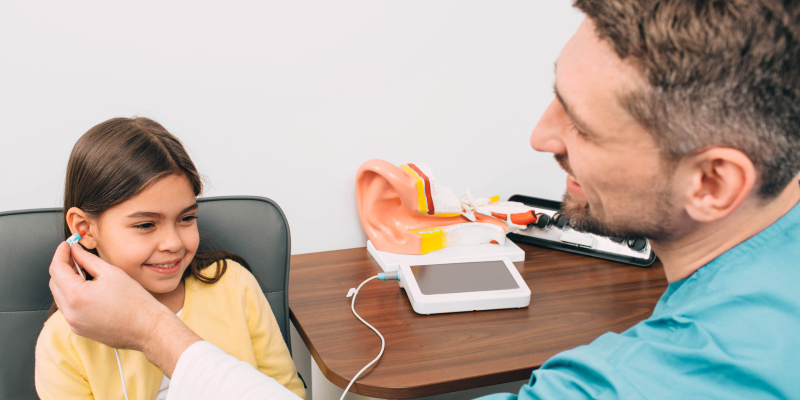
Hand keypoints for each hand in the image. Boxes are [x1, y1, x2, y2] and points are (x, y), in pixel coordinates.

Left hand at [49, 242, 200, 376]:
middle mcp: (70, 312)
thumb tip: (76, 251)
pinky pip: (69, 310)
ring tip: (82, 271)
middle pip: (54, 283)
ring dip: (66, 282)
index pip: (56, 269)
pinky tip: (87, 289)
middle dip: (62, 267)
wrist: (147, 327)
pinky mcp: (80, 330)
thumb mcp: (111, 273)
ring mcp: (74, 323)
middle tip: (74, 255)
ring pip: (60, 297)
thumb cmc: (135, 303)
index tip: (66, 245)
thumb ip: (88, 259)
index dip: (60, 253)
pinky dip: (73, 297)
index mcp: (76, 296)